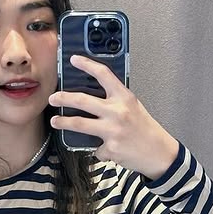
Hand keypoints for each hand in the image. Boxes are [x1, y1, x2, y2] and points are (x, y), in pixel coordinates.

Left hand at [48, 54, 178, 179]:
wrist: (159, 153)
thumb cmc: (145, 129)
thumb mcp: (133, 107)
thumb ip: (115, 101)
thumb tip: (90, 99)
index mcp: (124, 98)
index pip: (103, 74)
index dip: (86, 65)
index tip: (74, 60)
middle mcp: (117, 112)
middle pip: (82, 100)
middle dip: (63, 98)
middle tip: (53, 98)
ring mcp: (112, 131)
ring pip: (79, 124)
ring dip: (63, 122)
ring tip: (56, 121)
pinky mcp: (110, 149)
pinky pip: (95, 147)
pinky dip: (98, 148)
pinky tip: (107, 148)